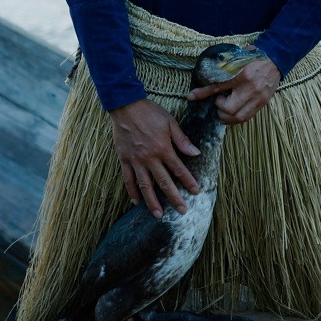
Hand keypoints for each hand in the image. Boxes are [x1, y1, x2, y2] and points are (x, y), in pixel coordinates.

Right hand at [108, 99, 199, 217]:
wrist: (125, 106)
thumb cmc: (149, 112)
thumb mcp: (170, 122)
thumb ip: (182, 140)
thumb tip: (195, 153)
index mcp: (163, 148)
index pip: (179, 170)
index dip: (188, 181)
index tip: (196, 192)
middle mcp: (150, 158)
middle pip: (164, 182)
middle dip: (174, 198)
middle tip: (182, 211)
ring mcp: (136, 161)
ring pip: (145, 186)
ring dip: (152, 202)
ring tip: (159, 215)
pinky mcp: (124, 160)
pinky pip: (128, 179)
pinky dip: (132, 192)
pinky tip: (136, 202)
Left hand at [189, 55, 280, 125]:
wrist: (276, 58)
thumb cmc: (253, 56)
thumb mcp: (236, 58)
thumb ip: (222, 69)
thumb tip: (205, 77)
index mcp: (242, 74)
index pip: (218, 87)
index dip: (203, 93)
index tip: (191, 96)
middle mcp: (251, 88)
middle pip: (229, 109)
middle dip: (219, 108)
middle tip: (218, 101)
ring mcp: (258, 97)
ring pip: (238, 117)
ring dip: (227, 117)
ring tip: (224, 109)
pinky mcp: (263, 103)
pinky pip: (247, 117)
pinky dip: (236, 118)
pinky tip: (233, 112)